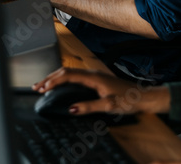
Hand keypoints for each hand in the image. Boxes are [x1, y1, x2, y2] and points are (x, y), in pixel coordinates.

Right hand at [34, 67, 171, 115]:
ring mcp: (93, 75)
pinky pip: (74, 76)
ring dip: (55, 78)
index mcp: (93, 77)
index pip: (67, 75)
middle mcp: (92, 73)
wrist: (144, 96)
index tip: (42, 88)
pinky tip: (60, 85)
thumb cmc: (129, 100)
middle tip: (36, 87)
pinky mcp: (95, 79)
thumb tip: (71, 109)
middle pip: (65, 71)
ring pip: (69, 72)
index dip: (53, 81)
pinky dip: (63, 79)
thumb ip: (89, 106)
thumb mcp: (109, 106)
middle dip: (49, 78)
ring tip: (43, 85)